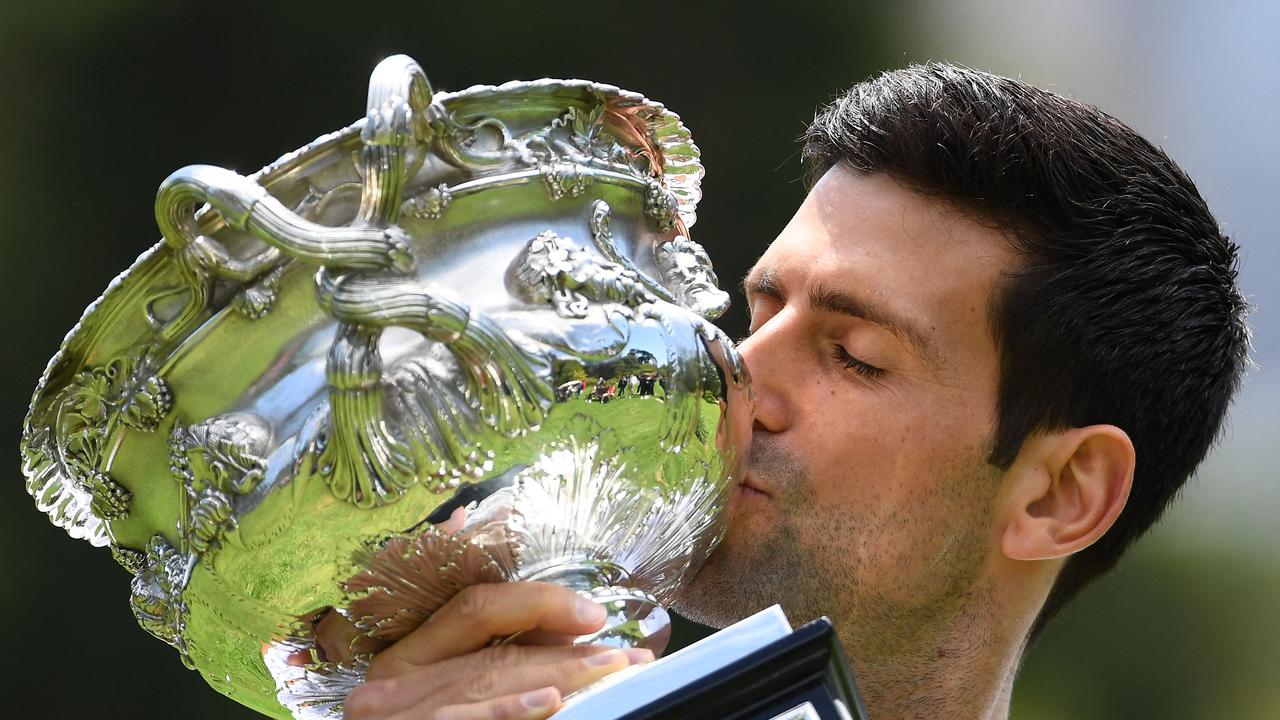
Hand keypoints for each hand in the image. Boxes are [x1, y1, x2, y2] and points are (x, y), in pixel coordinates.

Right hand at [344, 581, 653, 718]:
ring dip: (558, 676)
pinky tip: (549, 703)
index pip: (474, 609)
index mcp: (404, 661)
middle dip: (566, 651)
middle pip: (492, 651)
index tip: (593, 616)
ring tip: (610, 672)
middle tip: (625, 656)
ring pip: (487, 682)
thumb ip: (490, 667)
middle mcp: (391, 682)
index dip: (539, 604)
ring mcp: (393, 716)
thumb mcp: (448, 698)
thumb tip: (564, 638)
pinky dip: (508, 711)